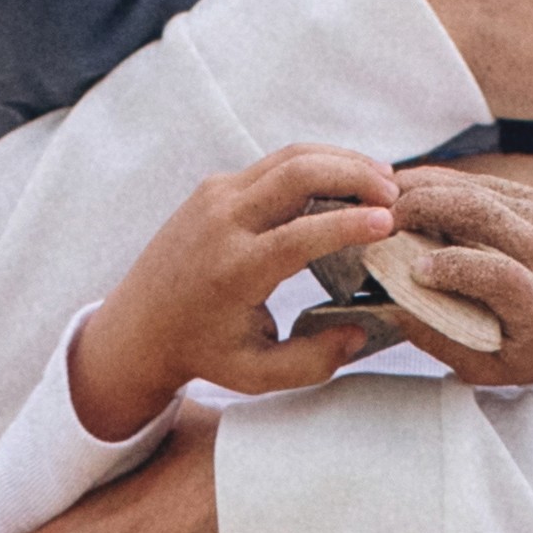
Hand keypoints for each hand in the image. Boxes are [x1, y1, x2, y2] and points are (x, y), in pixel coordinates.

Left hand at [66, 145, 437, 446]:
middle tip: (395, 194)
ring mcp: (216, 196)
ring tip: (382, 181)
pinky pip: (275, 164)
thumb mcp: (258, 375)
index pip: (300, 234)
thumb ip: (313, 361)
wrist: (137, 326)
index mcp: (234, 270)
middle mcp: (222, 222)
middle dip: (355, 174)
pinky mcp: (216, 187)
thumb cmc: (203, 353)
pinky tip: (347, 182)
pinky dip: (317, 165)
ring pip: (290, 157)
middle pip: (298, 173)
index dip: (349, 224)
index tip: (389, 223)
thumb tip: (360, 330)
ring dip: (341, 161)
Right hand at [345, 161, 532, 384]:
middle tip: (380, 220)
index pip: (500, 274)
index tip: (415, 270)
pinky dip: (437, 181)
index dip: (455, 266)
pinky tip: (406, 190)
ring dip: (424, 188)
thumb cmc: (525, 345)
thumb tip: (393, 307)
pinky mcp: (528, 199)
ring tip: (383, 201)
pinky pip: (478, 181)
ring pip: (476, 189)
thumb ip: (442, 340)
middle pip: (484, 214)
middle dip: (425, 209)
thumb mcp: (488, 365)